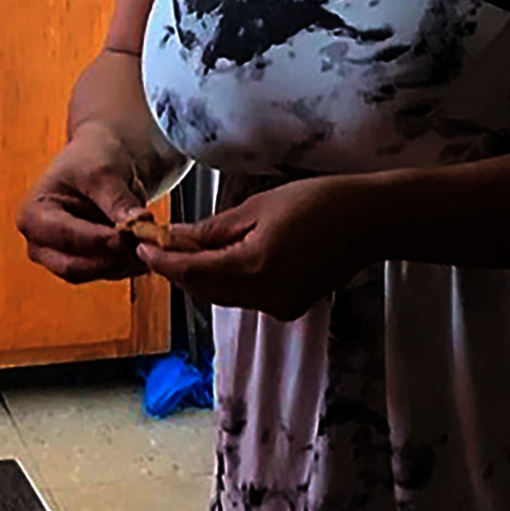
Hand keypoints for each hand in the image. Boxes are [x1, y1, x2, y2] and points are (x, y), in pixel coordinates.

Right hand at [21, 127, 167, 284]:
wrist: (106, 156)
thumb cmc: (94, 157)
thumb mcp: (104, 171)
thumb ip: (117, 200)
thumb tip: (137, 223)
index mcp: (34, 216)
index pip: (66, 237)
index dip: (100, 240)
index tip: (132, 235)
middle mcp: (40, 243)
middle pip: (75, 267)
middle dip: (113, 258)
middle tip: (146, 244)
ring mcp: (60, 257)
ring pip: (94, 273)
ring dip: (125, 263)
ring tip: (152, 242)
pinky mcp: (85, 263)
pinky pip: (108, 273)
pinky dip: (129, 263)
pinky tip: (148, 247)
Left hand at [145, 176, 378, 318]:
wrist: (369, 222)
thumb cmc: (319, 203)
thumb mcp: (259, 207)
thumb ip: (214, 229)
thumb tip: (177, 237)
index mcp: (254, 268)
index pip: (192, 272)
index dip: (162, 261)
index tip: (140, 247)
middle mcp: (264, 297)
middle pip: (203, 290)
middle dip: (178, 271)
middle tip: (158, 246)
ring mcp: (278, 306)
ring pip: (222, 296)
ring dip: (201, 277)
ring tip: (186, 249)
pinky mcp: (289, 307)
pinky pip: (245, 297)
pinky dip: (227, 281)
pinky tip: (223, 259)